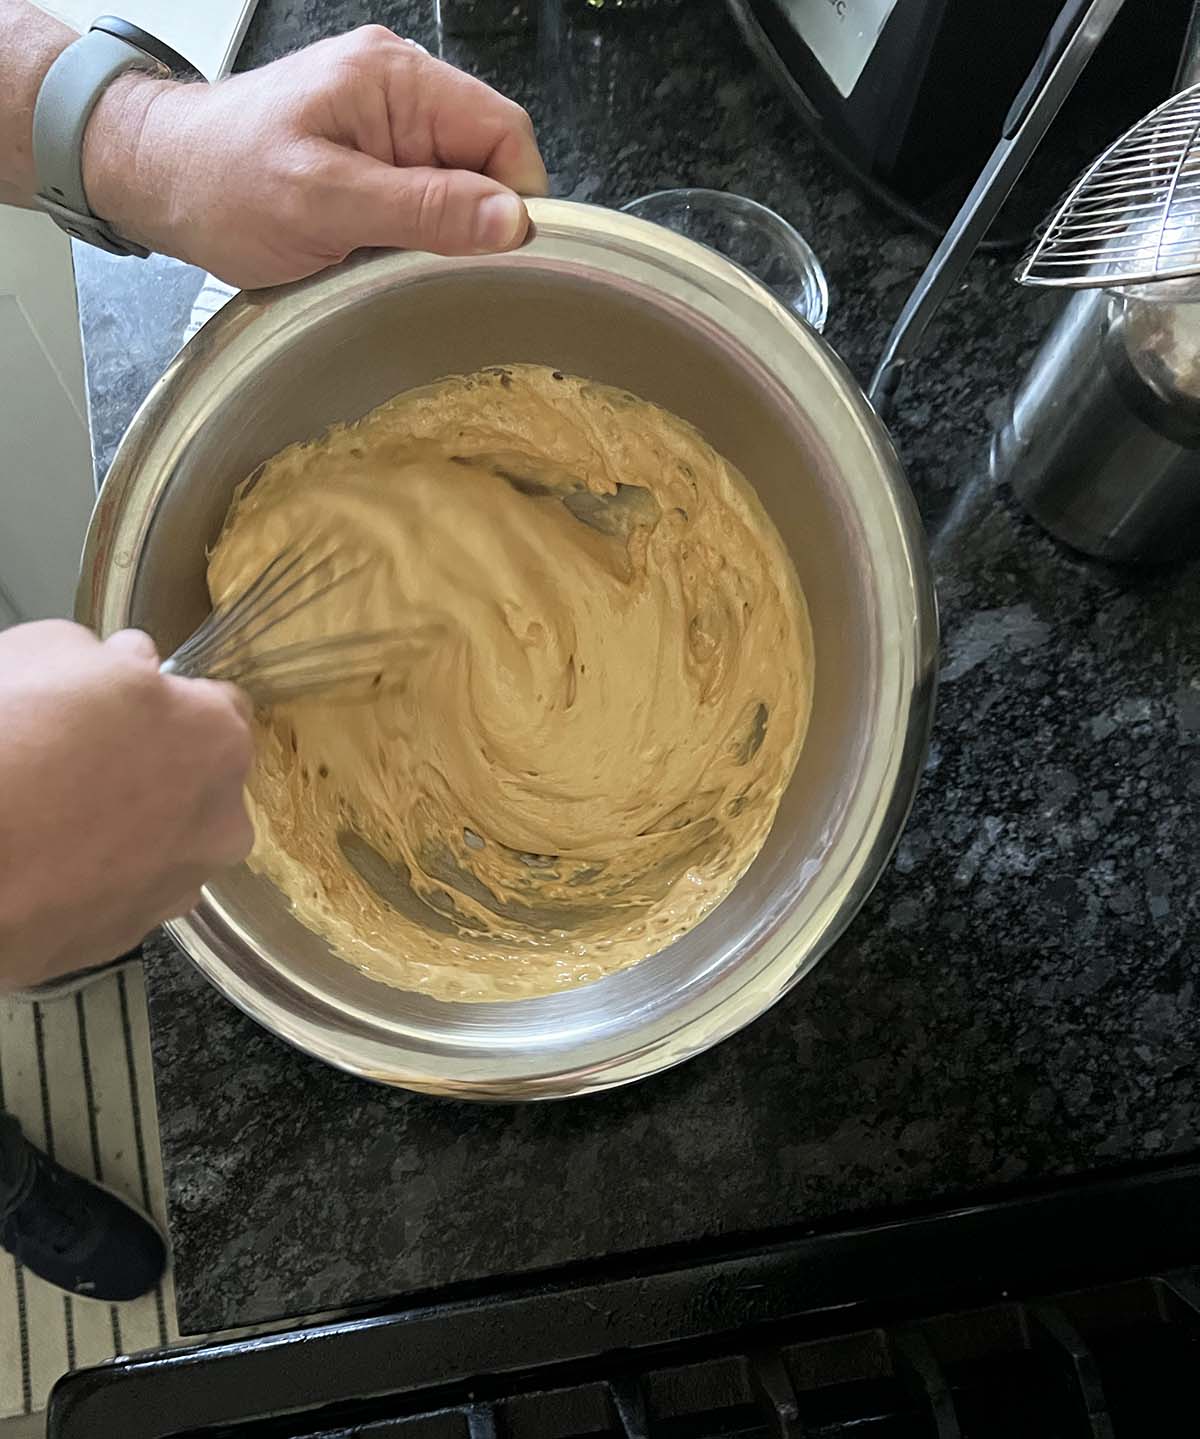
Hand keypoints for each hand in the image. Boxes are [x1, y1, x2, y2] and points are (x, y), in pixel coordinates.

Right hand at [0, 623, 253, 988]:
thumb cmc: (11, 732)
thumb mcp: (53, 651)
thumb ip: (112, 659)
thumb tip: (129, 665)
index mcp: (218, 740)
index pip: (223, 709)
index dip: (174, 702)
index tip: (132, 704)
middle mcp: (220, 822)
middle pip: (201, 786)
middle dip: (158, 772)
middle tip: (85, 763)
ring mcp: (177, 888)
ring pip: (165, 847)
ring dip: (128, 832)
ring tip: (55, 821)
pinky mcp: (127, 939)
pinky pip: (120, 895)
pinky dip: (92, 881)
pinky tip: (42, 866)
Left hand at [81, 25, 548, 287]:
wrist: (157, 179)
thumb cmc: (220, 182)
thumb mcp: (324, 203)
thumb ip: (423, 210)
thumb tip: (511, 221)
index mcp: (396, 80)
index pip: (506, 133)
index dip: (513, 199)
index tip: (493, 256)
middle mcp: (400, 91)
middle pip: (488, 162)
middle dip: (471, 222)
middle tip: (421, 261)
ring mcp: (388, 124)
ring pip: (461, 188)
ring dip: (438, 234)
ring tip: (385, 254)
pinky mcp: (374, 158)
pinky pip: (426, 200)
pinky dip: (413, 235)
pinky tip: (376, 250)